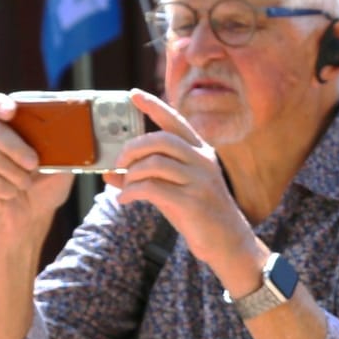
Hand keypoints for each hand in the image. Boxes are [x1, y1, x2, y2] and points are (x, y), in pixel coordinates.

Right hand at [0, 94, 75, 245]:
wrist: (32, 218)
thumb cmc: (45, 186)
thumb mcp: (63, 166)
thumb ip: (66, 149)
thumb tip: (79, 136)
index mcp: (11, 130)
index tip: (10, 111)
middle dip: (16, 148)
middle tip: (34, 164)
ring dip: (15, 174)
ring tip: (27, 184)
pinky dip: (6, 190)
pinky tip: (13, 194)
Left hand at [110, 91, 263, 278]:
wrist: (229, 244)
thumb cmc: (200, 216)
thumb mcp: (174, 191)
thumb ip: (147, 177)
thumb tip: (110, 173)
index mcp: (201, 153)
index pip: (176, 122)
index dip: (154, 106)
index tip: (133, 94)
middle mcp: (203, 162)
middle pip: (160, 139)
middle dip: (132, 148)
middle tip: (118, 162)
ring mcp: (200, 181)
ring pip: (154, 163)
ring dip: (131, 174)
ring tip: (124, 186)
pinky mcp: (193, 202)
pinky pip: (152, 188)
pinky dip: (131, 192)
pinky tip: (124, 200)